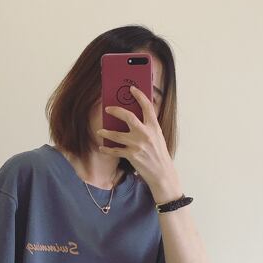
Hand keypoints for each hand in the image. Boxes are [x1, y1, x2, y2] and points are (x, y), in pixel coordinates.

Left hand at [96, 85, 182, 201]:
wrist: (162, 173)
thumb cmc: (159, 154)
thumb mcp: (158, 137)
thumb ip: (148, 126)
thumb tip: (134, 117)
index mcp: (154, 127)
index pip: (147, 106)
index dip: (139, 95)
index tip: (132, 88)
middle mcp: (146, 134)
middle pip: (128, 116)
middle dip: (116, 111)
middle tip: (108, 109)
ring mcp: (138, 145)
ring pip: (116, 135)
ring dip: (106, 132)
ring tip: (100, 131)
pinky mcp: (132, 156)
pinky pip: (115, 150)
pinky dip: (107, 149)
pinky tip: (102, 147)